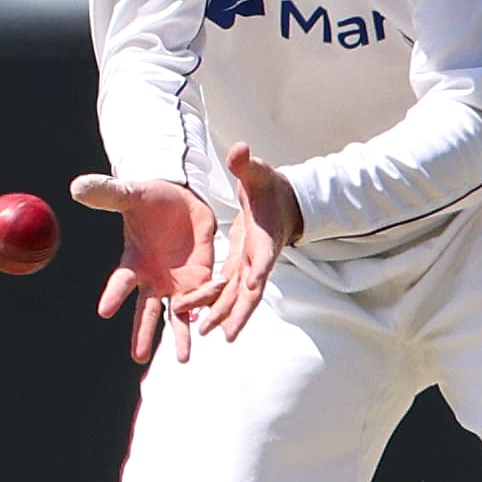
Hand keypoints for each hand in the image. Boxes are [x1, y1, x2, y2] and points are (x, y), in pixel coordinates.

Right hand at [67, 174, 217, 363]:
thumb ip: (107, 193)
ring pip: (178, 314)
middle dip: (143, 332)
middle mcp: (153, 278)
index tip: (103, 311)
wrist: (179, 200)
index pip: (121, 281)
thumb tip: (76, 187)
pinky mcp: (199, 277)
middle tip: (139, 358)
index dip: (113, 294)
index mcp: (134, 260)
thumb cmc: (148, 199)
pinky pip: (205, 297)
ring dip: (180, 336)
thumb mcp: (130, 194)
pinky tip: (213, 327)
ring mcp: (177, 281)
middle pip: (147, 310)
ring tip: (184, 359)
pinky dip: (209, 307)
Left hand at [174, 143, 302, 341]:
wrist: (280, 203)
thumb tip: (240, 148)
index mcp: (265, 235)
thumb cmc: (269, 187)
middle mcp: (258, 257)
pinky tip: (201, 324)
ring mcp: (249, 266)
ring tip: (206, 333)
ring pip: (237, 296)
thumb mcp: (259, 173)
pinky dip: (216, 306)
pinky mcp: (239, 268)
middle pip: (250, 289)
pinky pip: (227, 292)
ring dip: (223, 314)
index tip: (254, 284)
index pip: (264, 255)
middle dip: (237, 308)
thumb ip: (247, 165)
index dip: (260, 269)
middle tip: (223, 330)